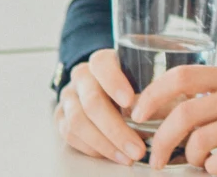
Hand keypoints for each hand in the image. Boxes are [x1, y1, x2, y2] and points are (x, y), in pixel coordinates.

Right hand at [54, 49, 146, 164]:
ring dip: (105, 144)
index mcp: (102, 60)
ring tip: (128, 157)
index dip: (114, 82)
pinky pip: (70, 135)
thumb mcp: (148, 80)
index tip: (129, 102)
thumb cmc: (136, 84)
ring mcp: (69, 96)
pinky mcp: (61, 116)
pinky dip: (93, 148)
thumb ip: (151, 92)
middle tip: (137, 148)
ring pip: (78, 122)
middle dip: (116, 129)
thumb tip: (155, 110)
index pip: (102, 64)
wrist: (109, 89)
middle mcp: (81, 75)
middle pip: (92, 101)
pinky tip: (113, 154)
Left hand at [131, 65, 216, 171]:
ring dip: (189, 158)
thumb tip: (170, 110)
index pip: (183, 76)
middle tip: (156, 158)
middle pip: (186, 112)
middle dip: (161, 140)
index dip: (153, 96)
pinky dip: (213, 168)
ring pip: (203, 139)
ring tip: (195, 164)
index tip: (138, 115)